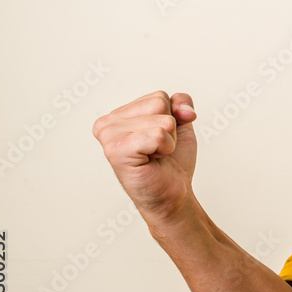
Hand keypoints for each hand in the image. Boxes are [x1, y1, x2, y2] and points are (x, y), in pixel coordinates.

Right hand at [92, 91, 198, 221]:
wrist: (174, 194)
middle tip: (157, 150)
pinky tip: (151, 161)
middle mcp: (107, 123)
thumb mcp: (180, 124)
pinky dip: (165, 148)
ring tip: (154, 156)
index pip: (159, 97)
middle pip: (160, 103)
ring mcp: (109, 136)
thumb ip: (180, 103)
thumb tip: (184, 109)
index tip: (160, 140)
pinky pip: (159, 135)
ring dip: (168, 141)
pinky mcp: (116, 151)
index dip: (172, 119)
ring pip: (163, 120)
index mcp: (118, 114)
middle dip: (170, 128)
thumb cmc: (172, 161)